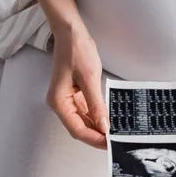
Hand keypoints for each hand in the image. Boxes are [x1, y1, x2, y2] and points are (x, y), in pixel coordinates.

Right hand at [46, 26, 108, 149]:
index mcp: (59, 102)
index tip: (109, 144)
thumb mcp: (89, 78)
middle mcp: (61, 103)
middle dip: (97, 135)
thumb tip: (103, 126)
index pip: (77, 129)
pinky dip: (97, 115)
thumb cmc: (77, 51)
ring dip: (98, 126)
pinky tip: (109, 118)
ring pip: (84, 120)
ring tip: (115, 132)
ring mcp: (68, 98)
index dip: (94, 138)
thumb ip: (96, 104)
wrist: (72, 32)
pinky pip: (86, 109)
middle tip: (116, 141)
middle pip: (80, 127)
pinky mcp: (76, 92)